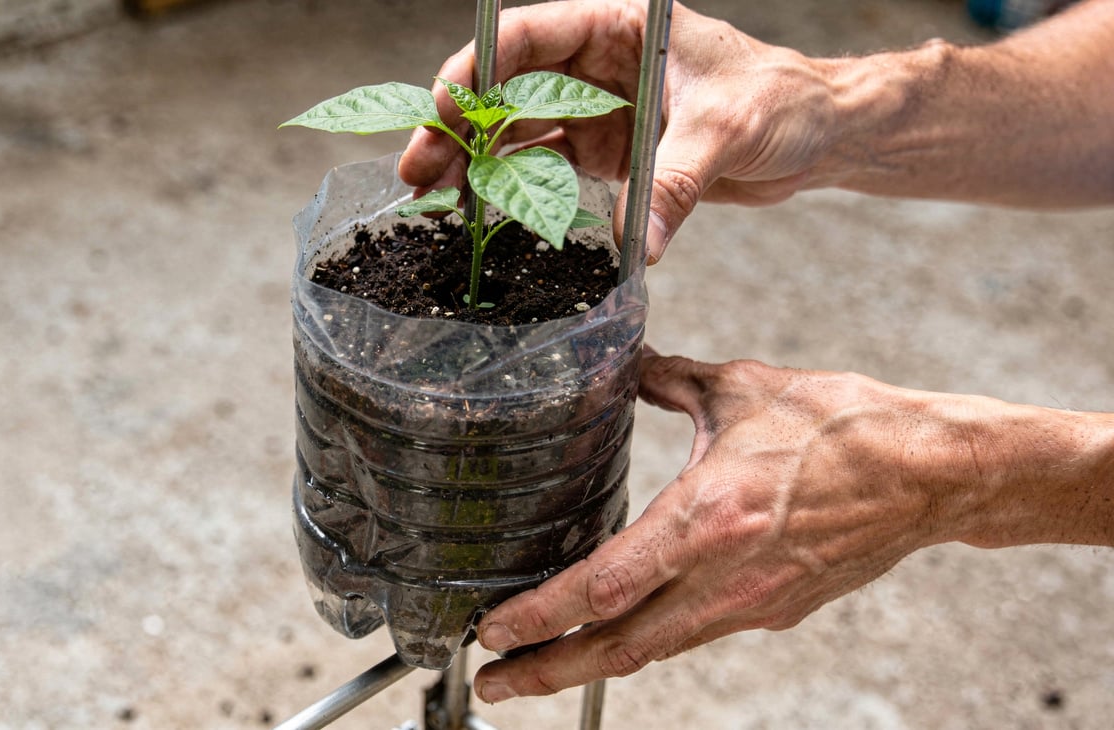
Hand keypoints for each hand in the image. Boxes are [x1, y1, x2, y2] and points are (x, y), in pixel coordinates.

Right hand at [398, 0, 838, 263]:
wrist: (816, 135)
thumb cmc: (783, 101)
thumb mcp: (730, 128)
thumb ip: (679, 179)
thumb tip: (644, 241)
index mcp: (622, 28)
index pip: (532, 36)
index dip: (480, 68)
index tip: (446, 107)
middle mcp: (600, 67)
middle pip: (509, 89)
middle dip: (460, 127)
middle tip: (418, 167)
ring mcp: (600, 112)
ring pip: (519, 134)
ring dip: (476, 164)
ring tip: (433, 198)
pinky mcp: (609, 157)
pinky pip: (550, 173)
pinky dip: (517, 194)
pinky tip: (483, 217)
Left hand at [472, 352, 980, 701]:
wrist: (929, 474)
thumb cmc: (845, 427)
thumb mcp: (742, 389)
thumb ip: (670, 378)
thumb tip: (630, 362)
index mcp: (706, 518)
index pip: (603, 585)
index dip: (540, 615)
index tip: (491, 629)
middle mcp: (722, 576)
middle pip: (616, 645)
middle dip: (545, 670)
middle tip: (489, 684)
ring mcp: (750, 604)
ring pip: (652, 648)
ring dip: (587, 663)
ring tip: (537, 669)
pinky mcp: (773, 611)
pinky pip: (693, 633)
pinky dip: (645, 639)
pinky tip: (619, 630)